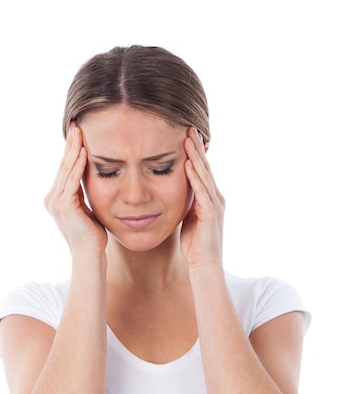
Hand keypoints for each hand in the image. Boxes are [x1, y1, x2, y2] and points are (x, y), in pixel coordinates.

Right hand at [44, 125, 107, 254]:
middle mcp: (52, 199)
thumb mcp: (86, 211)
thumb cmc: (92, 237)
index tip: (78, 134)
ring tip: (80, 132)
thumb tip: (88, 183)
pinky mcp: (65, 205)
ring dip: (74, 149)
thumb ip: (82, 196)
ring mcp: (56, 202)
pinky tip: (85, 151)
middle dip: (70, 145)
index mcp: (56, 199)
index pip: (64, 170)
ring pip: (67, 170)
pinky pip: (72, 180)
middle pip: (63, 166)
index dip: (71, 151)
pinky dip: (79, 165)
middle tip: (76, 125)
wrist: (89, 255)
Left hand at [181, 127, 224, 267]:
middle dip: (197, 148)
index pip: (203, 171)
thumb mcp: (189, 219)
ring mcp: (215, 205)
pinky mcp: (211, 214)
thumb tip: (177, 195)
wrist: (205, 265)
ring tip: (188, 138)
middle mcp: (215, 198)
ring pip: (204, 175)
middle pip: (206, 167)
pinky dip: (195, 176)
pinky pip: (202, 191)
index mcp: (210, 199)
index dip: (196, 154)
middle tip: (189, 127)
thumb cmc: (195, 246)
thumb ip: (187, 205)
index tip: (187, 136)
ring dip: (196, 156)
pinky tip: (189, 163)